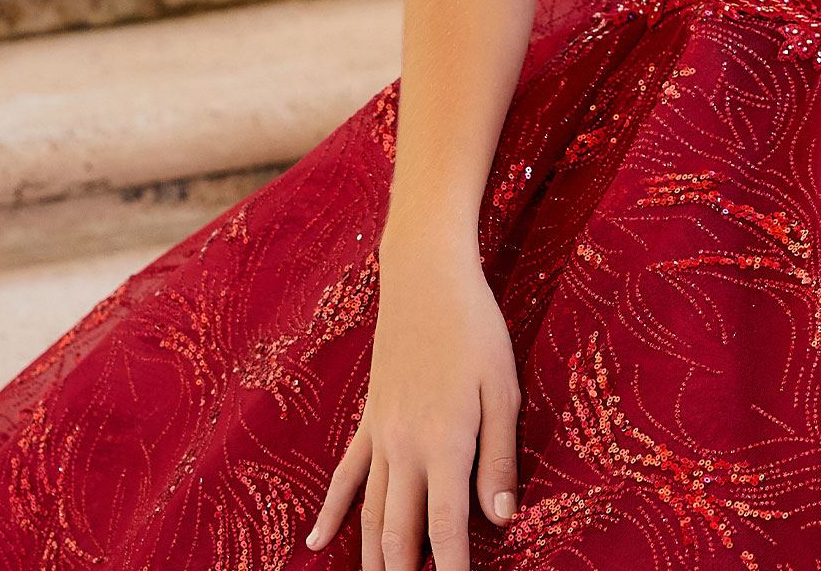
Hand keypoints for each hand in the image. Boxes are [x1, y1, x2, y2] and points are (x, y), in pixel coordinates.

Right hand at [306, 229, 522, 567]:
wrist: (426, 278)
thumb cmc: (476, 329)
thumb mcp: (503, 389)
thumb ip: (500, 458)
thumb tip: (501, 518)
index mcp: (446, 443)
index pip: (448, 528)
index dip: (453, 570)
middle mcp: (406, 449)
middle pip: (398, 535)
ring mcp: (380, 436)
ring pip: (369, 514)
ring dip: (373, 558)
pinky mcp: (367, 420)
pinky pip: (344, 475)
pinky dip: (331, 512)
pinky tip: (317, 542)